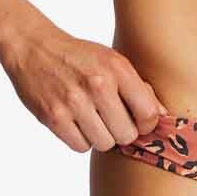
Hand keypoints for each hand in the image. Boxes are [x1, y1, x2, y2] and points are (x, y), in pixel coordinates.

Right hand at [0, 20, 168, 151]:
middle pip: (127, 134)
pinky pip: (81, 146)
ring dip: (100, 136)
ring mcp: (74, 102)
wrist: (34, 48)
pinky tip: (75, 121)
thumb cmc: (79, 57)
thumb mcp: (112, 61)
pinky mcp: (53, 117)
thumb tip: (162, 117)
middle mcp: (97, 84)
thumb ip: (138, 88)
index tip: (138, 120)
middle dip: (121, 131)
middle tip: (110, 119)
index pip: (148, 113)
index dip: (146, 123)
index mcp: (117, 69)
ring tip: (91, 118)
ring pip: (104, 144)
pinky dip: (80, 139)